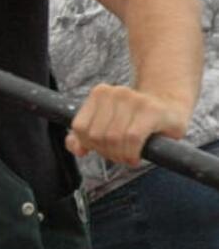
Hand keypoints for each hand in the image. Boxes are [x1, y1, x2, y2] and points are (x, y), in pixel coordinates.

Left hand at [66, 84, 189, 164]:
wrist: (171, 107)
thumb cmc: (136, 119)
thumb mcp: (108, 124)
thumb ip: (86, 136)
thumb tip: (77, 149)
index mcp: (100, 93)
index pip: (80, 128)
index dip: (89, 145)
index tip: (103, 150)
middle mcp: (115, 92)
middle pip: (97, 135)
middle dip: (107, 152)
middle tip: (120, 155)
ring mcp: (134, 99)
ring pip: (114, 138)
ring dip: (120, 155)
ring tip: (129, 156)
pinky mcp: (152, 111)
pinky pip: (132, 138)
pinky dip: (132, 153)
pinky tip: (136, 156)